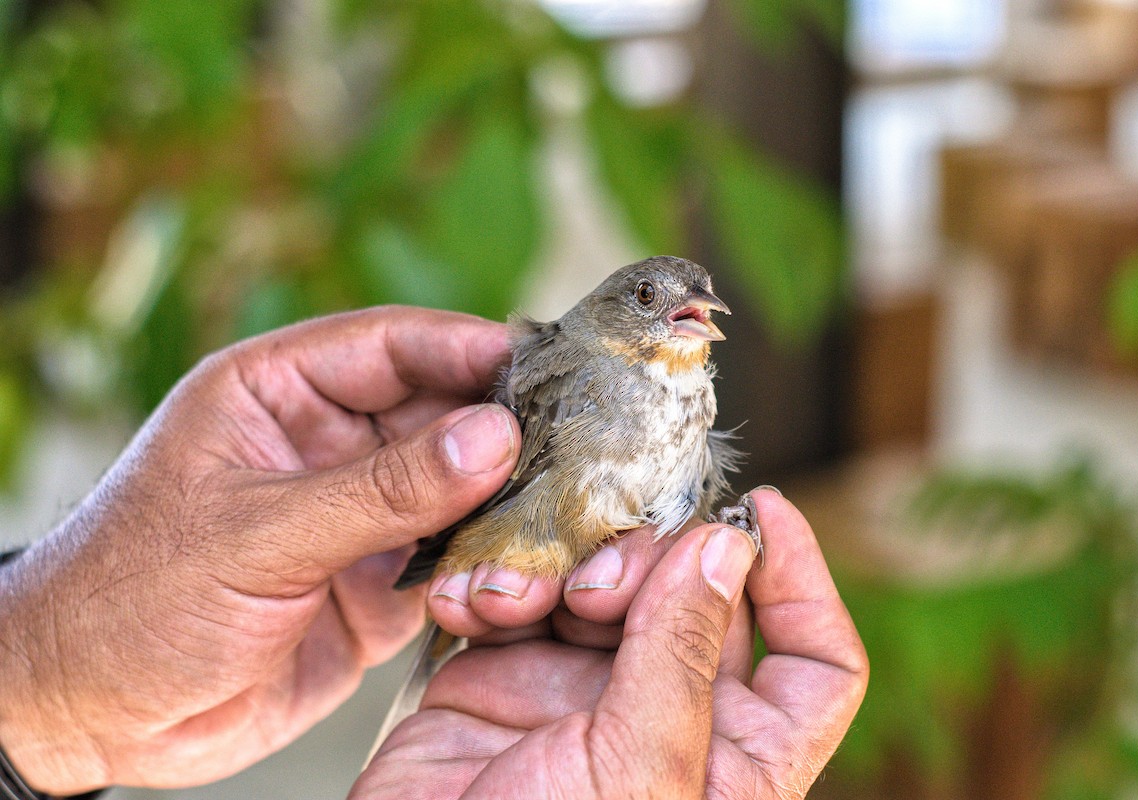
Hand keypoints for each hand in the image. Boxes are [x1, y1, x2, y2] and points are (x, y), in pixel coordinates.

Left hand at [0, 307, 545, 793]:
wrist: (90, 713)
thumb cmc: (129, 601)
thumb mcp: (257, 533)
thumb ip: (380, 489)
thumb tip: (492, 435)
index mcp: (277, 395)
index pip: (390, 346)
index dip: (466, 347)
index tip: (540, 361)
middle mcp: (325, 446)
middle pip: (438, 413)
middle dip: (504, 425)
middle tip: (578, 436)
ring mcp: (354, 517)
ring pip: (454, 487)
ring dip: (505, 495)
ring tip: (568, 498)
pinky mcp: (375, 584)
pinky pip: (451, 556)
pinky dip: (490, 559)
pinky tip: (528, 559)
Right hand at [354, 489, 867, 798]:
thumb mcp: (636, 772)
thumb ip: (682, 653)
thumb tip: (725, 547)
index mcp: (734, 759)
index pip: (814, 662)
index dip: (803, 582)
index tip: (763, 511)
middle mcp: (669, 717)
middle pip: (701, 592)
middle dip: (650, 564)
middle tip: (598, 586)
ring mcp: (587, 694)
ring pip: (608, 580)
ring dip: (559, 570)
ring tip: (515, 598)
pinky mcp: (508, 677)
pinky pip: (521, 595)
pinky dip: (493, 584)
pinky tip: (469, 603)